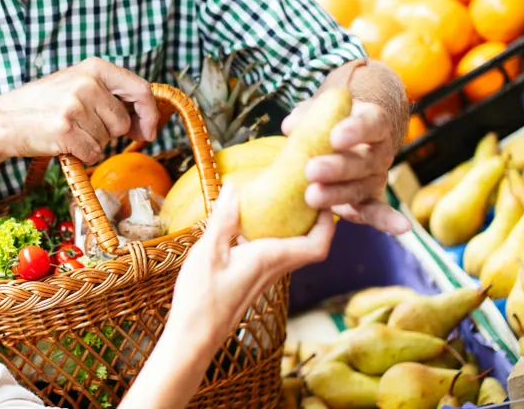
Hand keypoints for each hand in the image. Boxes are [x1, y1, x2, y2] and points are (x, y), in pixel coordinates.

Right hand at [0, 58, 160, 164]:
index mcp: (94, 68)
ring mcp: (75, 106)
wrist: (5, 119)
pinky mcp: (66, 130)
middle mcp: (87, 84)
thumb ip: (111, 94)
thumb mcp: (78, 84)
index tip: (149, 131)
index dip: (150, 114)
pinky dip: (82, 155)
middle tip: (83, 125)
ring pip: (107, 140)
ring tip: (69, 130)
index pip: (140, 89)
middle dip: (109, 131)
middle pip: (123, 122)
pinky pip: (93, 153)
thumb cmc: (45, 104)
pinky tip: (65, 142)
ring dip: (92, 142)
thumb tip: (147, 121)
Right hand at [168, 184, 333, 349]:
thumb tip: (234, 187)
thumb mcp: (208, 252)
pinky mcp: (253, 278)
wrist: (195, 336)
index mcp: (271, 259)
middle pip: (310, 244)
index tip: (325, 198)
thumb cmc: (202, 299)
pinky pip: (274, 252)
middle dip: (314, 218)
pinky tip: (252, 221)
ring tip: (283, 199)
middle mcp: (274, 268)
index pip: (317, 245)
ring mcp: (264, 275)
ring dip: (295, 225)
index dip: (328, 222)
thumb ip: (223, 220)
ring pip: (292, 248)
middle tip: (306, 192)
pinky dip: (273, 233)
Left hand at [283, 95, 410, 235]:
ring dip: (337, 194)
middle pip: (364, 161)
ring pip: (361, 188)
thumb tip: (290, 126)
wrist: (347, 136)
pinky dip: (387, 221)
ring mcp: (375, 178)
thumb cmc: (330, 119)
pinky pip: (377, 212)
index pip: (371, 124)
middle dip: (337, 167)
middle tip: (311, 170)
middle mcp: (380, 151)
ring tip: (312, 197)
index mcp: (374, 122)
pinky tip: (401, 228)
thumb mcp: (319, 110)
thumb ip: (307, 115)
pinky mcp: (369, 200)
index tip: (335, 137)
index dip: (356, 130)